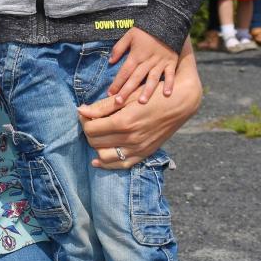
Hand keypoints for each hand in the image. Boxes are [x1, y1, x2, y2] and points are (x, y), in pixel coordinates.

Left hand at [79, 38, 201, 168]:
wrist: (179, 103)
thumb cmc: (151, 95)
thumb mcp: (126, 97)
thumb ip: (102, 106)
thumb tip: (80, 110)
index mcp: (123, 122)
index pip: (91, 128)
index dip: (83, 120)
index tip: (83, 112)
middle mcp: (130, 139)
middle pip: (95, 142)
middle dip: (88, 131)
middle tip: (89, 121)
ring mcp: (138, 149)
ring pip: (105, 156)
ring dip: (95, 146)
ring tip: (95, 135)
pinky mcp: (145, 154)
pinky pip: (122, 165)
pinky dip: (107, 164)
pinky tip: (97, 160)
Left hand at [108, 27, 178, 104]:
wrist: (165, 23)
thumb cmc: (145, 30)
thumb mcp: (128, 35)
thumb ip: (118, 48)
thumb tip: (110, 61)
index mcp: (136, 55)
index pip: (124, 71)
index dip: (117, 82)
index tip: (110, 94)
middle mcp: (147, 61)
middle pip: (135, 78)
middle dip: (127, 91)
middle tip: (119, 103)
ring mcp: (160, 62)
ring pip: (152, 78)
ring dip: (147, 90)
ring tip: (141, 102)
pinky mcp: (171, 62)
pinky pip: (170, 75)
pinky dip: (169, 84)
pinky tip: (167, 94)